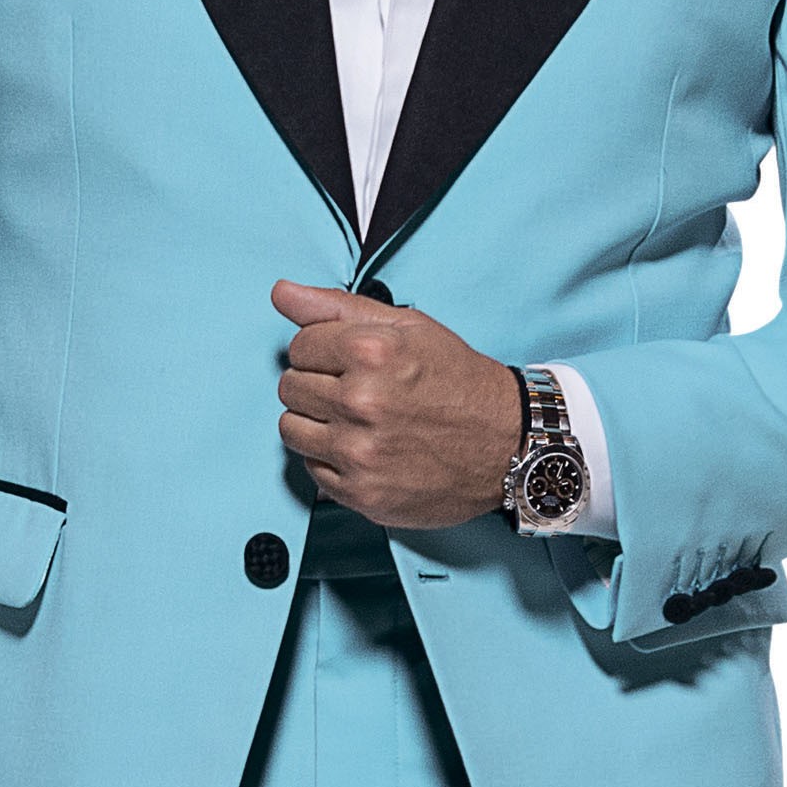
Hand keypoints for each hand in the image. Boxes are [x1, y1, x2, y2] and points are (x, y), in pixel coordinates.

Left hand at [271, 278, 523, 529]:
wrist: (504, 442)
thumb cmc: (457, 380)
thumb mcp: (407, 326)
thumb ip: (336, 306)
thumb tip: (281, 293)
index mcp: (370, 352)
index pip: (298, 345)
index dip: (321, 349)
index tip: (346, 358)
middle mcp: (361, 402)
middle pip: (289, 386)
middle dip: (315, 383)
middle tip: (353, 388)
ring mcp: (359, 452)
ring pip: (290, 429)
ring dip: (315, 422)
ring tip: (354, 418)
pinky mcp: (361, 493)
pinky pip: (310, 469)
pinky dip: (330, 459)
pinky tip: (363, 447)